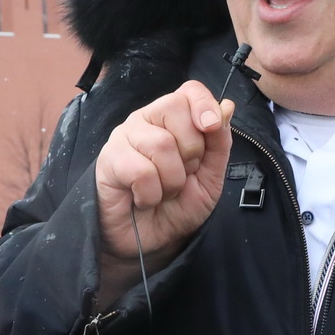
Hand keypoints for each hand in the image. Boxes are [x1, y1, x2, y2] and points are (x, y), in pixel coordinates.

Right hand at [95, 81, 233, 298]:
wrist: (152, 242)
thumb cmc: (178, 207)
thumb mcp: (210, 177)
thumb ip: (219, 143)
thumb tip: (226, 106)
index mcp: (173, 120)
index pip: (188, 91)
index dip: (204, 104)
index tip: (211, 127)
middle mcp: (147, 121)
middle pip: (174, 108)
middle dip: (191, 150)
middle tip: (183, 174)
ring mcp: (124, 138)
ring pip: (160, 143)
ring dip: (172, 179)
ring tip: (164, 192)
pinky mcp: (108, 160)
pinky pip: (140, 170)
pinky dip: (151, 194)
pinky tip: (144, 199)